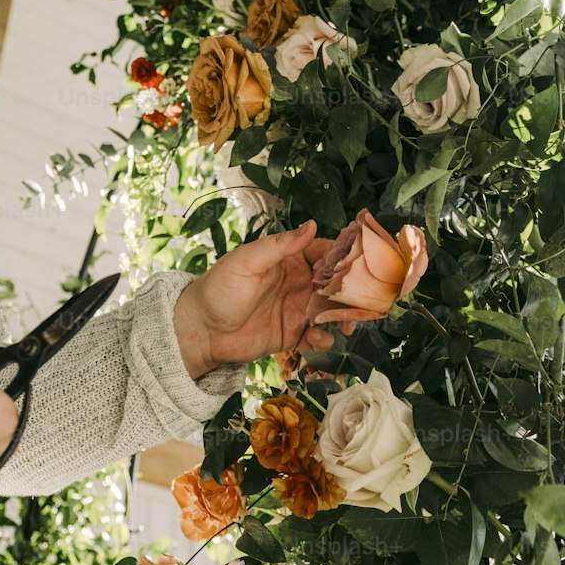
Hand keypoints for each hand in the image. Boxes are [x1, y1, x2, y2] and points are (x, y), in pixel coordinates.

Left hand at [172, 220, 351, 377]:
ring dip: (343, 317)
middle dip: (351, 292)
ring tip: (345, 326)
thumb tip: (312, 225)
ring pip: (332, 311)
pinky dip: (324, 339)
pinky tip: (317, 339)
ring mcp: (297, 309)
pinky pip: (318, 336)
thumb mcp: (247, 262)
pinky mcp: (293, 334)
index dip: (345, 257)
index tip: (363, 263)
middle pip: (335, 284)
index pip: (325, 253)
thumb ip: (280, 246)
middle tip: (363, 301)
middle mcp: (298, 283)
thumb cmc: (219, 289)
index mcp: (288, 260)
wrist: (201, 330)